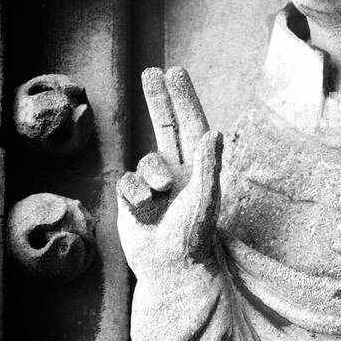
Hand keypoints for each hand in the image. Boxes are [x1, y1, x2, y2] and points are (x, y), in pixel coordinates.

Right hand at [117, 67, 222, 283]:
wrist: (170, 269)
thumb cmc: (193, 237)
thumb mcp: (204, 198)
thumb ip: (208, 165)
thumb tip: (213, 132)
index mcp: (200, 168)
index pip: (191, 124)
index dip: (183, 98)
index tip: (174, 70)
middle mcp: (178, 172)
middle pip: (166, 127)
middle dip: (159, 100)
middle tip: (150, 71)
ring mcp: (154, 185)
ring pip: (146, 161)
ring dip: (151, 175)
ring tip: (160, 197)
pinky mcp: (133, 200)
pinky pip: (127, 182)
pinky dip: (134, 194)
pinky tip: (143, 212)